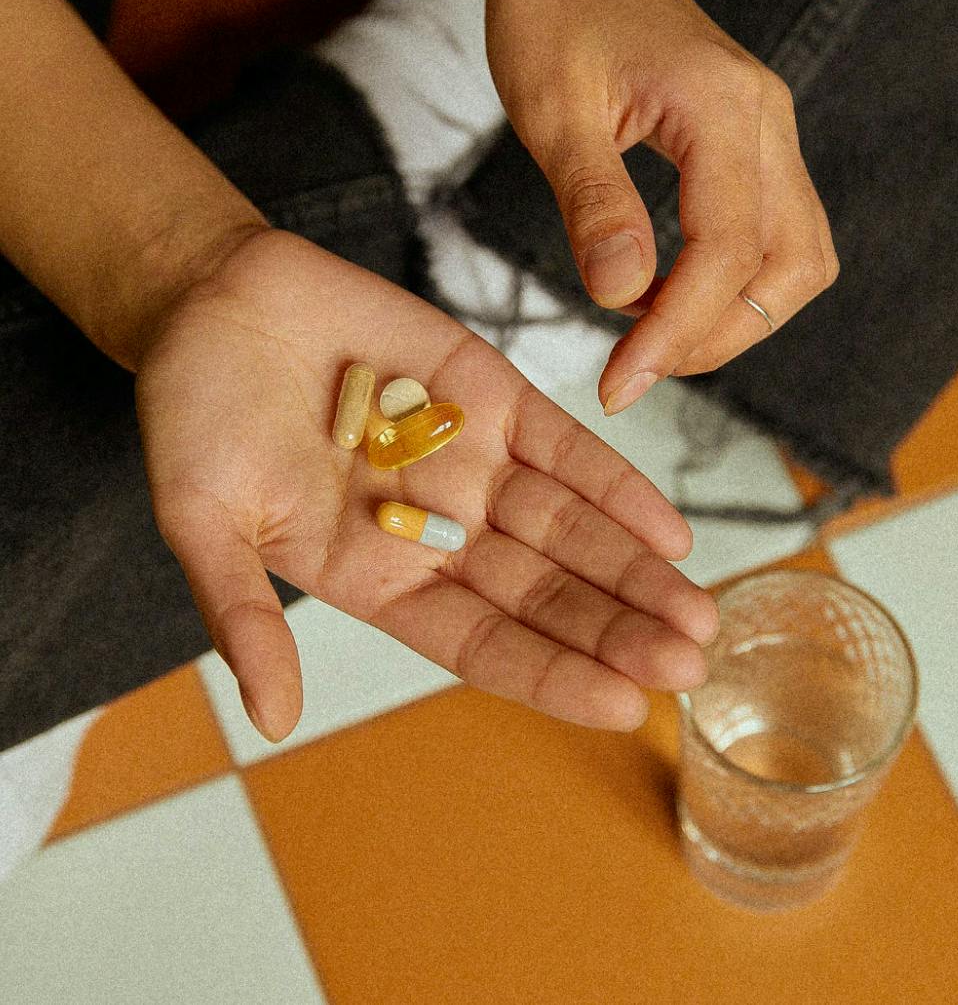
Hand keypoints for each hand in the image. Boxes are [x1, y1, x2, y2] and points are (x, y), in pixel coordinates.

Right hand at [135, 231, 715, 740]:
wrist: (215, 302)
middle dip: (616, 631)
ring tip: (698, 616)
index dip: (549, 674)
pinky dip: (616, 486)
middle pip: (544, 594)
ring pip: (570, 529)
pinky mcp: (491, 395)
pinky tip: (668, 530)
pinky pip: (566, 447)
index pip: (479, 641)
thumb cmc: (195, 417)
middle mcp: (439, 529)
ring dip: (634, 571)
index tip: (620, 706)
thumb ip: (243, 615)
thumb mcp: (201, 521)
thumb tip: (273, 721)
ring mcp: (471, 462)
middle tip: (690, 670)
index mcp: (376, 576)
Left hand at [483, 0, 839, 412]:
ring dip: (737, 316)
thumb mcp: (554, 112)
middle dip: (720, 335)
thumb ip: (594, 204)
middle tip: (640, 363)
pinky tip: (672, 296)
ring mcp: (769, 134)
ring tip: (656, 336)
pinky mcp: (753, 147)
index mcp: (721, 109)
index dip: (678, 330)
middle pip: (792, 266)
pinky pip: (774, 235)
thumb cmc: (554, 14)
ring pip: (798, 258)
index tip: (622, 380)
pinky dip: (734, 284)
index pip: (727, 250)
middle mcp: (766, 122)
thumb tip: (621, 297)